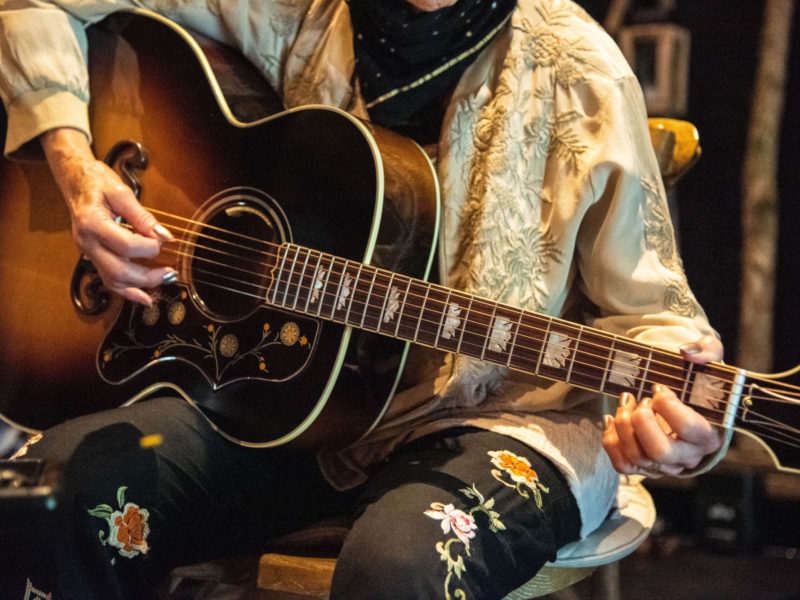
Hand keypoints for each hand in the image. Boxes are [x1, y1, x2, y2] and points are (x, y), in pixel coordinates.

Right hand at [41, 128, 175, 304]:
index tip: (164, 240)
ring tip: (163, 282)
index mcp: (92, 223)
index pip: (124, 245)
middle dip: (147, 276)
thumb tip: (164, 235)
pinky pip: (108, 279)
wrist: (76, 180)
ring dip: (139, 287)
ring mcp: (87, 252)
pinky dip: (127, 290)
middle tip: (170, 272)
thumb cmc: (97, 182)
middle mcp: (86, 242)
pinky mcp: (93, 256)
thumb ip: (142, 216)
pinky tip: (145, 297)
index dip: (148, 247)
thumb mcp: (121, 192)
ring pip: (112, 280)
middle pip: (118, 270)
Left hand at [602, 335, 723, 477]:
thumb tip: (687, 353)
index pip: (689, 428)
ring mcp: (664, 465)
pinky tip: (613, 418)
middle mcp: (688, 456)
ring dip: (623, 426)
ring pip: (637, 458)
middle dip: (641, 421)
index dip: (668, 405)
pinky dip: (611, 441)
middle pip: (659, 452)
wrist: (685, 400)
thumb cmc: (697, 382)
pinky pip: (623, 464)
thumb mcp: (709, 360)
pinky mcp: (644, 466)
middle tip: (640, 400)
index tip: (658, 388)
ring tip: (626, 402)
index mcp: (709, 435)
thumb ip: (706, 350)